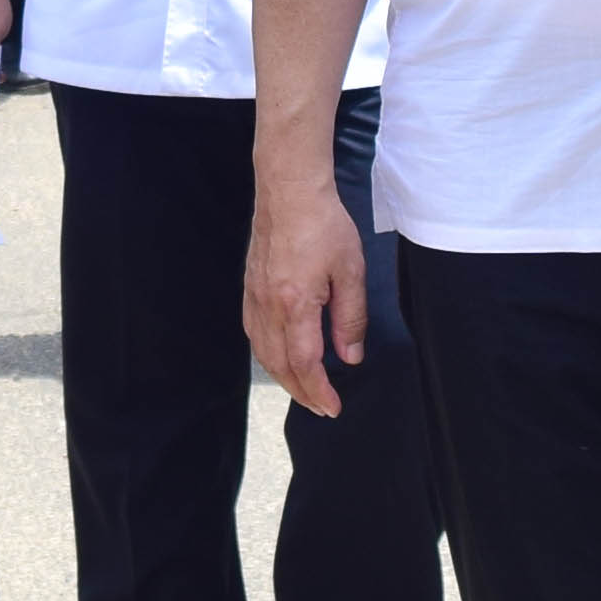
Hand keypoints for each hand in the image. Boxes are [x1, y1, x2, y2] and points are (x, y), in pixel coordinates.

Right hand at [244, 156, 367, 416]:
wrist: (289, 192)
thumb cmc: (323, 225)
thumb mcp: (350, 271)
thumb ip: (350, 319)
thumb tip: (350, 357)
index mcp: (295, 304)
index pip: (305, 363)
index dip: (318, 391)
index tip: (333, 407)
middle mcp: (269, 306)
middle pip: (280, 366)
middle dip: (301, 392)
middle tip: (322, 408)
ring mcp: (255, 298)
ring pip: (263, 353)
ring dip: (283, 378)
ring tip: (303, 390)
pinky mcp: (250, 288)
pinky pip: (254, 334)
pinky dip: (267, 356)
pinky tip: (279, 359)